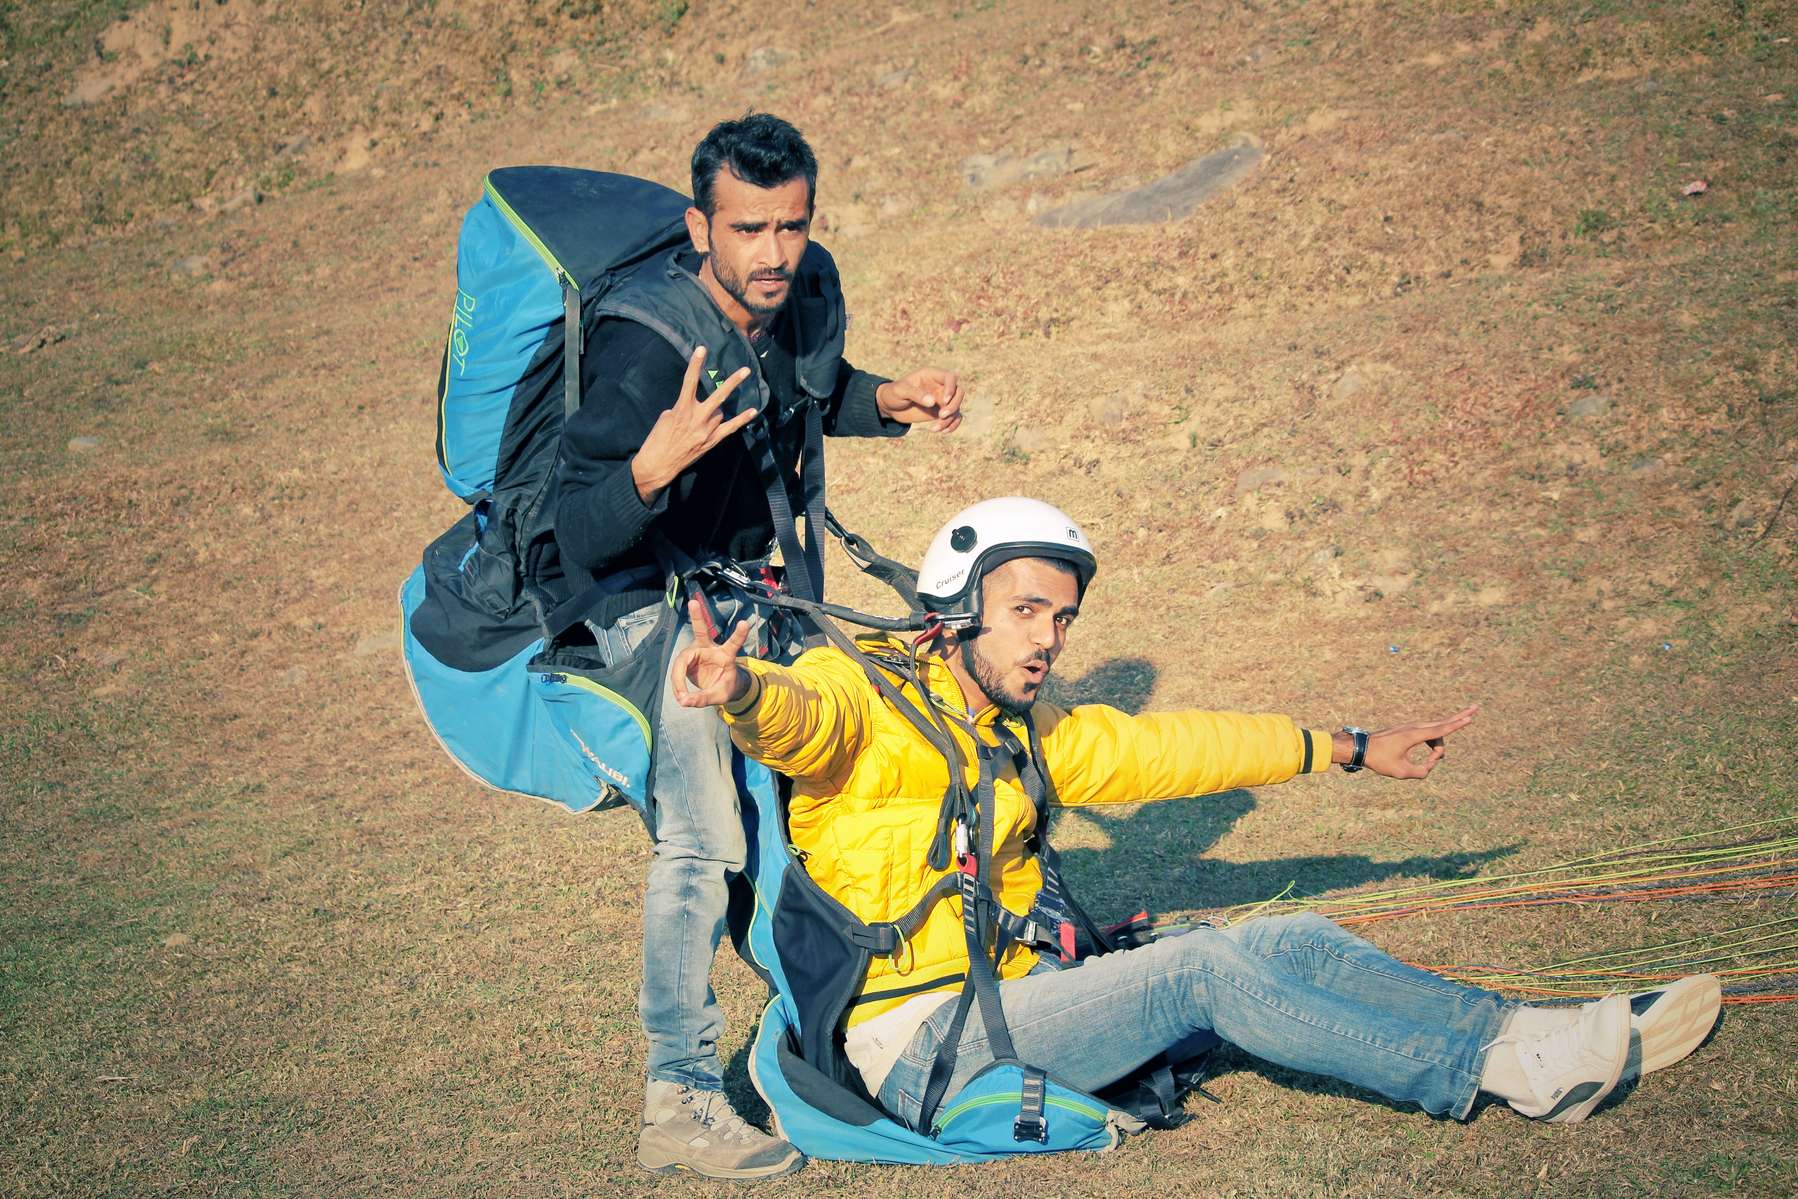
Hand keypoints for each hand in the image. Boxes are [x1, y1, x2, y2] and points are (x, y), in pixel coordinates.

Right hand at [631, 346, 756, 503]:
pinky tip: (753, 411)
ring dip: (714, 410)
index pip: (689, 381)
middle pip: (719, 396)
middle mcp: (697, 418)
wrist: (658, 465)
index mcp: (681, 409)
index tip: (702, 349)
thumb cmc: (657, 440)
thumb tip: (694, 406)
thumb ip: (681, 407)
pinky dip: (741, 420)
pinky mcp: (711, 441)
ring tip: (700, 420)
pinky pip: (730, 428)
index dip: (695, 364)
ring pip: (720, 412)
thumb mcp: (665, 417)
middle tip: (746, 370)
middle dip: (733, 382)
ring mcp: (706, 430)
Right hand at [670, 597, 753, 708]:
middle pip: (702, 631)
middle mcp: (710, 648)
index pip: (733, 643)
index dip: (739, 634)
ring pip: (682, 660)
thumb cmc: (725, 686)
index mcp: (726, 655)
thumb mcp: (720, 695)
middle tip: (693, 602)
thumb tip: (684, 701)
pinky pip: (677, 671)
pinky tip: (681, 695)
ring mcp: (697, 651)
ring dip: (679, 679)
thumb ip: (704, 698)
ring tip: (682, 696)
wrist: (720, 685)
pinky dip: (677, 684)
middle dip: (697, 616)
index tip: (744, 623)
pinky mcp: (687, 659)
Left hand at [875, 367, 963, 431]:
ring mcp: (942, 399)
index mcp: (932, 375)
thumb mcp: (901, 391)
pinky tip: (943, 431)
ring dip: (950, 419)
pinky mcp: (941, 412)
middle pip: (959, 392)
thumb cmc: (894, 394)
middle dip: (953, 405)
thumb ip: (916, 394)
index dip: (951, 388)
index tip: (944, 401)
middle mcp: (940, 386)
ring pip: (957, 407)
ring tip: (935, 428)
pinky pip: (955, 417)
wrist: (890, 407)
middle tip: (941, 416)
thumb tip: (933, 402)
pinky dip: (952, 425)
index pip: (950, 377)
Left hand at [1351, 704, 1479, 779]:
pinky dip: (1432, 743)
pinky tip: (1432, 755)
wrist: (1361, 747)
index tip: (1469, 718)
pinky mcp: (1407, 730)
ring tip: (1432, 762)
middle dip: (1460, 718)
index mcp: (1414, 735)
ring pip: (1435, 733)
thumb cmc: (1379, 760)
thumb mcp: (1401, 772)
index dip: (1457, 725)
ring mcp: (1410, 727)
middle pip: (1442, 723)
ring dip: (1438, 747)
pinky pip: (1427, 734)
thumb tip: (1429, 768)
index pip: (1440, 730)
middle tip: (1476, 708)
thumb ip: (1421, 772)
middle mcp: (1414, 727)